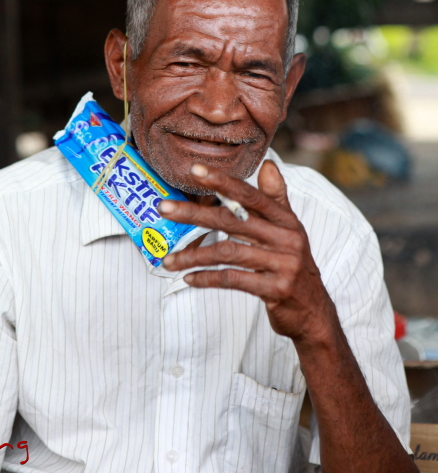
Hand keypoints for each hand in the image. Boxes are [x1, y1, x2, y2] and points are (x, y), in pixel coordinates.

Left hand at [159, 160, 335, 343]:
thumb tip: (269, 164)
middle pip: (232, 220)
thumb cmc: (293, 264)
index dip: (222, 181)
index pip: (250, 195)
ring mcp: (283, 264)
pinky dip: (208, 278)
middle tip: (164, 208)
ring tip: (169, 260)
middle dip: (194, 213)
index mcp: (286, 220)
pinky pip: (234, 279)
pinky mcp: (276, 289)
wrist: (314, 312)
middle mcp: (286, 238)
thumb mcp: (290, 229)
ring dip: (193, 255)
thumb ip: (276, 198)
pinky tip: (190, 278)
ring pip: (228, 252)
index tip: (195, 170)